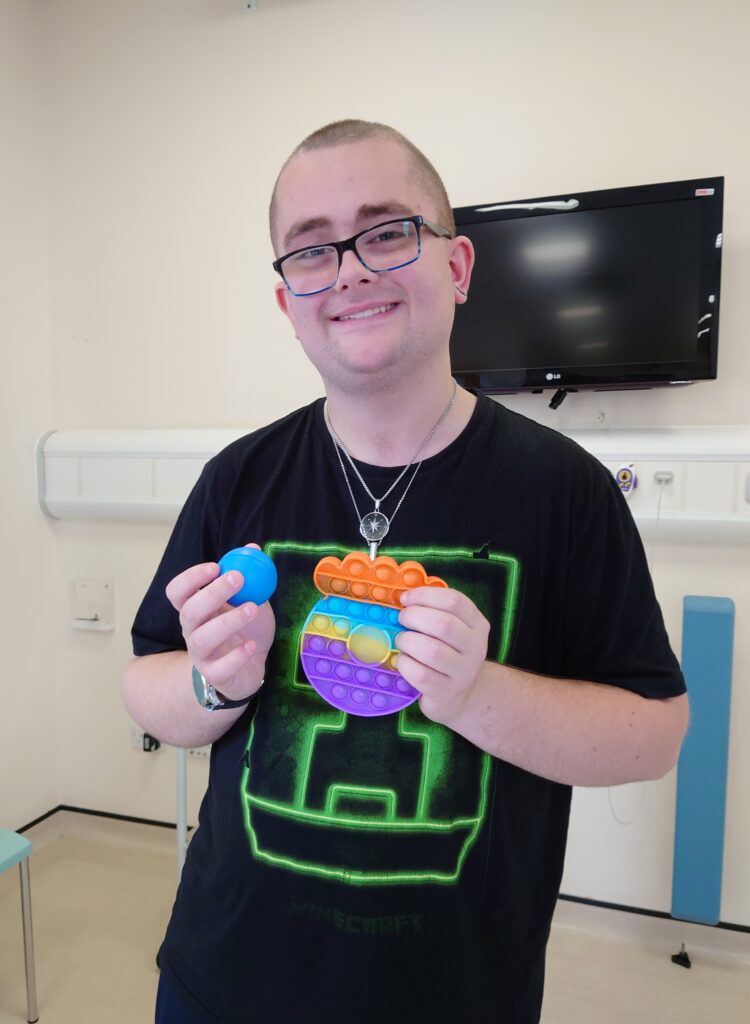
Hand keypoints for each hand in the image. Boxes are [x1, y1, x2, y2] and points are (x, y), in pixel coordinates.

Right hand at [165, 544, 275, 701]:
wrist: (252, 668)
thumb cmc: (246, 630)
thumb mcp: (250, 600)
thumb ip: (250, 578)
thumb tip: (252, 548)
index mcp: (197, 609)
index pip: (178, 592)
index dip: (191, 578)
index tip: (215, 566)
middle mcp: (193, 631)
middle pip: (189, 612)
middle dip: (211, 593)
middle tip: (238, 578)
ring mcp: (202, 656)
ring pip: (202, 639)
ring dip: (227, 621)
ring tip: (252, 608)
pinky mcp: (216, 676)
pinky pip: (220, 668)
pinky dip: (236, 656)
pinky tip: (251, 645)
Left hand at [396, 586, 489, 726]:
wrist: (460, 695)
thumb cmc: (449, 653)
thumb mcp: (452, 630)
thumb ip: (435, 611)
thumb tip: (403, 596)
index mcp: (478, 625)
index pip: (455, 601)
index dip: (425, 595)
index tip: (406, 598)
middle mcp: (475, 648)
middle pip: (443, 624)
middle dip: (414, 617)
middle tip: (401, 619)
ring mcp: (463, 672)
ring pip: (432, 651)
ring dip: (408, 641)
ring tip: (402, 641)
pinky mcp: (446, 692)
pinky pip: (421, 674)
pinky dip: (405, 664)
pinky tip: (404, 661)